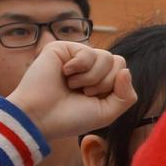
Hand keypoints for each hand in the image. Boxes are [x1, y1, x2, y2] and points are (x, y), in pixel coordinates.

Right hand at [7, 42, 134, 140]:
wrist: (40, 117)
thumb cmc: (70, 118)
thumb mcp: (107, 113)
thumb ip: (126, 96)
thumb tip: (126, 71)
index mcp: (100, 80)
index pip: (123, 72)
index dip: (115, 88)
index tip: (93, 100)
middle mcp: (90, 66)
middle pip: (118, 62)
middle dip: (104, 83)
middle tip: (83, 93)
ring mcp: (76, 56)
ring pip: (106, 57)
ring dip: (91, 77)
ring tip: (72, 86)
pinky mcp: (62, 48)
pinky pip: (88, 52)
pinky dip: (79, 67)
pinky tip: (64, 74)